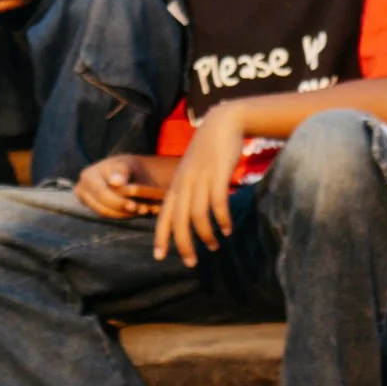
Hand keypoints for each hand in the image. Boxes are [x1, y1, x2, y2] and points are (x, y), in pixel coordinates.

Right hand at [74, 153, 167, 221]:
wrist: (124, 171)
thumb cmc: (125, 166)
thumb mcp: (125, 164)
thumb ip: (122, 171)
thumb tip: (116, 182)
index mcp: (88, 176)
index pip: (102, 194)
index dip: (118, 202)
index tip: (135, 206)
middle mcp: (82, 189)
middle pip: (102, 207)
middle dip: (123, 210)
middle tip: (143, 210)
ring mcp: (86, 200)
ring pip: (106, 214)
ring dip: (125, 214)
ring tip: (144, 210)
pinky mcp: (93, 208)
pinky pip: (108, 215)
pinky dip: (123, 214)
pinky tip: (137, 210)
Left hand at [154, 109, 247, 264]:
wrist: (222, 123)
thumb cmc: (207, 151)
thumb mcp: (191, 171)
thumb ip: (187, 190)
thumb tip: (188, 217)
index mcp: (176, 184)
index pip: (163, 215)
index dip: (160, 237)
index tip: (159, 257)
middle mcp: (184, 183)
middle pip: (178, 220)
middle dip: (183, 244)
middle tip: (191, 263)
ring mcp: (200, 178)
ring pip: (197, 215)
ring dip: (205, 234)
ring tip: (214, 246)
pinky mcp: (218, 173)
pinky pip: (218, 203)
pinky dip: (221, 219)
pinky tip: (227, 229)